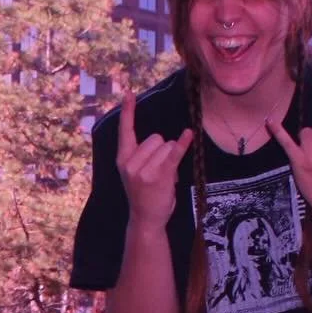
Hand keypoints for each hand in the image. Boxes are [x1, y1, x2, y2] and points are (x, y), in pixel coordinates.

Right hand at [116, 92, 193, 229]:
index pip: (125, 131)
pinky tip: (189, 134)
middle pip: (156, 137)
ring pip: (166, 146)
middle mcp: (131, 162)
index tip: (129, 93)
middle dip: (161, 150)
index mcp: (122, 159)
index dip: (128, 111)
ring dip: (170, 159)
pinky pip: (174, 153)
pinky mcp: (160, 175)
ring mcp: (145, 170)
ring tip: (164, 177)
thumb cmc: (143, 194)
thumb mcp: (134, 173)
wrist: (145, 219)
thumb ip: (140, 155)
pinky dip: (183, 143)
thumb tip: (162, 141)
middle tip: (158, 171)